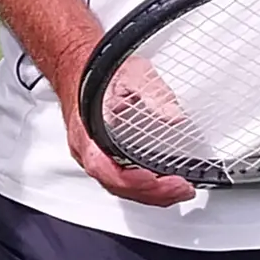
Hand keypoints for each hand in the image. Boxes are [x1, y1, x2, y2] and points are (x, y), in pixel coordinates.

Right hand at [48, 39, 196, 208]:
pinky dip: (143, 187)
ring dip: (150, 194)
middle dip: (153, 193)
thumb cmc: (96, 70)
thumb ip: (154, 95)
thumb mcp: (131, 74)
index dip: (133, 181)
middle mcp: (88, 150)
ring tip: (178, 191)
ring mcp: (95, 155)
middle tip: (182, 189)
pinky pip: (121, 180)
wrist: (77, 65)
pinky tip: (160, 183)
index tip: (159, 180)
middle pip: (118, 185)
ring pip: (120, 187)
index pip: (107, 170)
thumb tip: (174, 117)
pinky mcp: (103, 155)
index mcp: (88, 133)